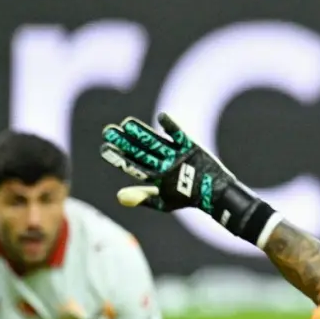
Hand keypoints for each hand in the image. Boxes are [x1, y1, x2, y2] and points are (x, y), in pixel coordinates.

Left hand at [100, 113, 267, 239]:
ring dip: (141, 132)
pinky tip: (161, 116)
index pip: (132, 164)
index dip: (118, 156)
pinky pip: (179, 134)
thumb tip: (118, 197)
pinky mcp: (190, 146)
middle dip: (124, 141)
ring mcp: (175, 153)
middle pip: (140, 150)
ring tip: (126, 123)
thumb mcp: (164, 202)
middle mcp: (163, 162)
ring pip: (155, 141)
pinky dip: (171, 126)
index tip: (104, 148)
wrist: (215, 194)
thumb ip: (142, 197)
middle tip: (108, 130)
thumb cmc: (189, 199)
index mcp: (155, 175)